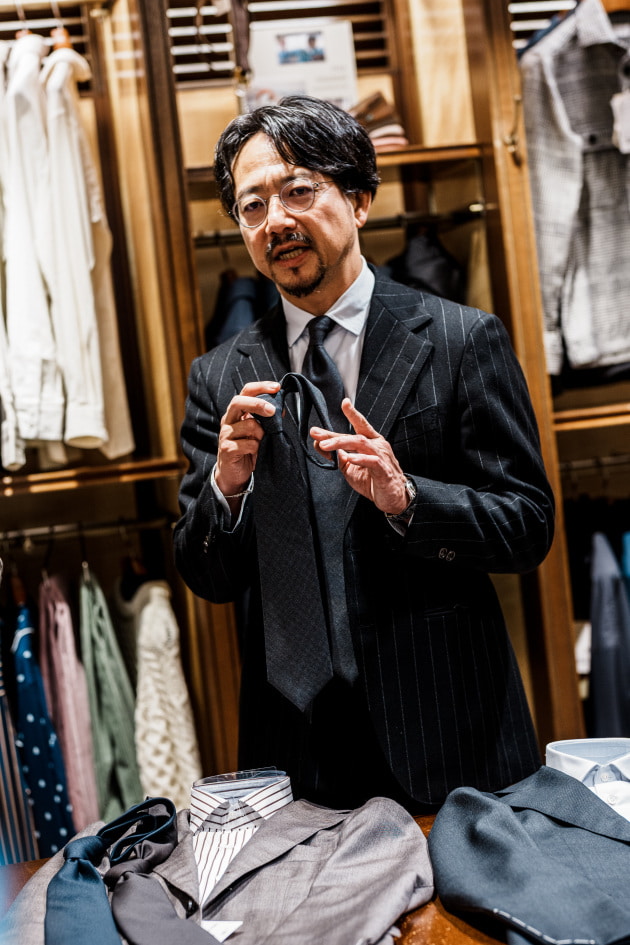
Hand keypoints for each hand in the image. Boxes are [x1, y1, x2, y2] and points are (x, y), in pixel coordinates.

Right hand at [215, 380, 279, 502]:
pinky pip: (247, 444)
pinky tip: (257, 453)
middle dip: (257, 404)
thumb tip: (282, 408)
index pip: (246, 392)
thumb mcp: (260, 432)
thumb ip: (268, 420)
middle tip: (273, 410)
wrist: (234, 474)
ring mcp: (225, 434)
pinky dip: (257, 448)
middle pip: (238, 402)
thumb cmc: (248, 450)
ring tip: (262, 443)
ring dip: (262, 434)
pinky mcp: (226, 449)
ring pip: (248, 425)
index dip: (260, 387)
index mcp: (237, 412)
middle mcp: (228, 420)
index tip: (277, 387)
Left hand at [310, 399, 410, 513]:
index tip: (344, 403)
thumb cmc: (373, 480)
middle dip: (334, 434)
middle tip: (317, 434)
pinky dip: (360, 459)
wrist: (392, 498)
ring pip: (361, 443)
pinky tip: (349, 458)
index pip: (361, 425)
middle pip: (355, 434)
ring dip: (341, 443)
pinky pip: (372, 461)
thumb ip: (336, 455)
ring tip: (326, 445)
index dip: (353, 413)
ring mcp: (382, 457)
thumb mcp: (349, 467)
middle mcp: (378, 446)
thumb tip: (319, 444)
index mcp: (371, 442)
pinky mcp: (384, 471)